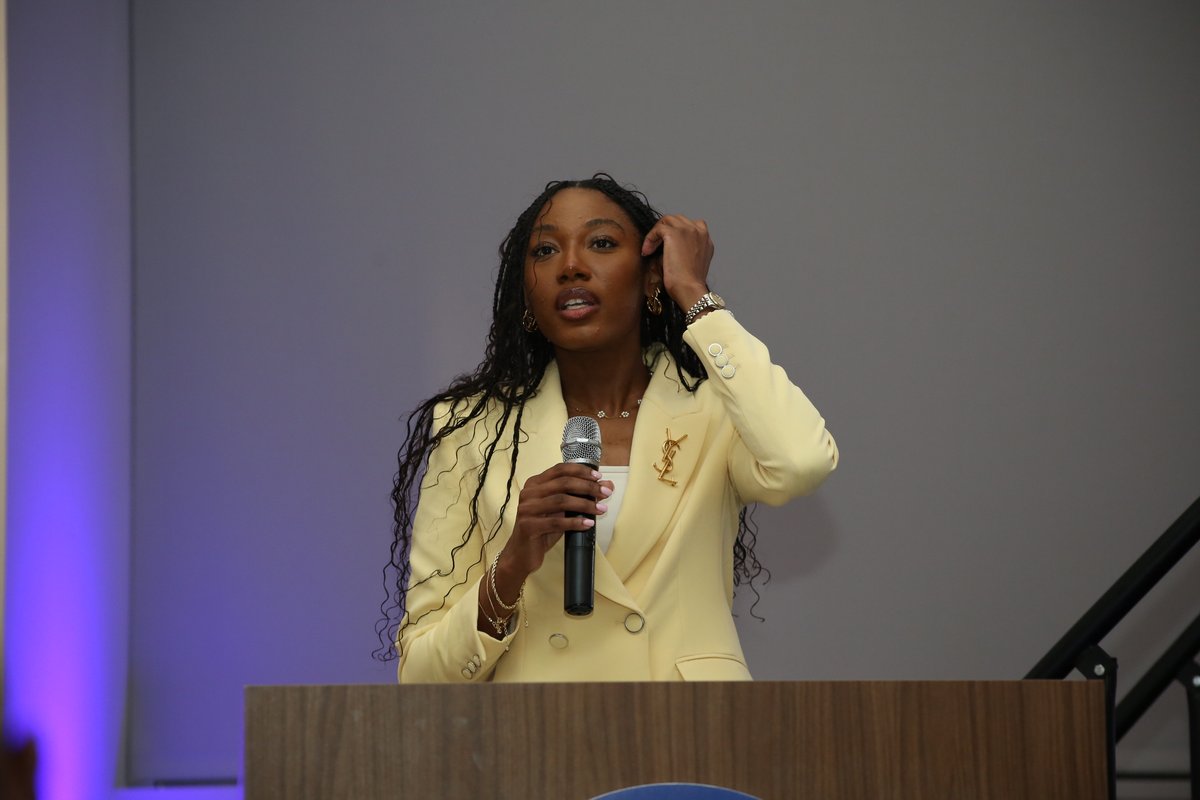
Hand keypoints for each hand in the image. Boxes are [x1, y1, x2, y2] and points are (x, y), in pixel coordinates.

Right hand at [496, 463, 610, 588]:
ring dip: (585, 504)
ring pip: (561, 501)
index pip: (560, 470)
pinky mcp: (528, 526)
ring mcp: (527, 509)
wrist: (522, 553)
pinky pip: (556, 522)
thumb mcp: (563, 510)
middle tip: (605, 492)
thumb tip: (607, 485)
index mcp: (535, 484)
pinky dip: (575, 522)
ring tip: (601, 509)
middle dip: (588, 487)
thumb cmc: (543, 529)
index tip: (598, 477)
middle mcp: (529, 493)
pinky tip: (588, 524)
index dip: (581, 471)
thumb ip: (581, 496)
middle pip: (563, 483)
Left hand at [640, 214, 713, 311]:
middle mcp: (699, 231)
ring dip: (657, 233)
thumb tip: (669, 248)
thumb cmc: (690, 284)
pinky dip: (650, 238)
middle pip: (678, 220)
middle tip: (656, 246)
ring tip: (651, 249)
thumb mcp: (693, 264)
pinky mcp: (674, 233)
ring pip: (667, 221)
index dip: (676, 233)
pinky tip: (647, 251)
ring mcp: (688, 230)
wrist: (690, 289)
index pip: (689, 226)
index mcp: (705, 240)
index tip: (666, 246)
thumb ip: (687, 251)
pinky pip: (658, 228)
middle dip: (665, 230)